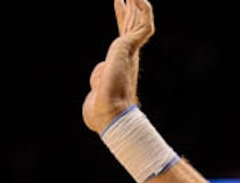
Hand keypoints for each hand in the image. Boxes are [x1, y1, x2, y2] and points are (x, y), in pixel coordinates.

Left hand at [82, 0, 154, 134]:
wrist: (108, 114)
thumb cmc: (100, 112)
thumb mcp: (95, 93)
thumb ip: (98, 81)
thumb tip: (99, 76)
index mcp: (121, 64)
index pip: (123, 35)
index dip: (121, 16)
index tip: (119, 2)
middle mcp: (129, 56)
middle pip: (131, 24)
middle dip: (129, 5)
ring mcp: (131, 52)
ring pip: (139, 20)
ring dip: (137, 3)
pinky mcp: (131, 48)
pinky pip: (144, 24)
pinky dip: (144, 9)